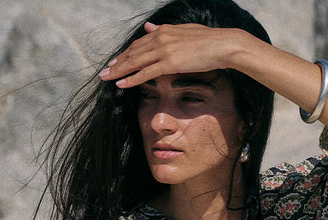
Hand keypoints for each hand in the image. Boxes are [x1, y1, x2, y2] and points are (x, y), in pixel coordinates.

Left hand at [99, 22, 243, 87]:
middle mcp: (161, 38)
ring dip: (119, 71)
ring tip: (106, 78)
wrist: (223, 45)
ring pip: (135, 62)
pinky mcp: (169, 62)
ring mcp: (164, 50)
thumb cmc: (209, 41)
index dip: (126, 53)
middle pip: (133, 52)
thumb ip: (165, 31)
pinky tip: (121, 84)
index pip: (140, 43)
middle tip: (104, 71)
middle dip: (117, 63)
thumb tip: (150, 27)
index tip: (115, 61)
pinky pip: (145, 72)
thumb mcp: (185, 32)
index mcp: (165, 31)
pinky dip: (131, 79)